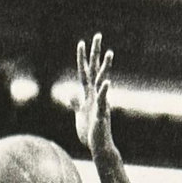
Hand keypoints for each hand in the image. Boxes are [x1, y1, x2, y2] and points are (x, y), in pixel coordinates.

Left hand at [74, 33, 115, 159]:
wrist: (99, 146)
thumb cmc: (91, 132)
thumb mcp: (80, 115)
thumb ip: (77, 103)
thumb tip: (71, 95)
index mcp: (89, 94)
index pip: (85, 72)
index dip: (82, 58)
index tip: (81, 43)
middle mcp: (95, 94)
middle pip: (95, 70)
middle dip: (96, 53)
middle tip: (98, 35)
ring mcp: (100, 102)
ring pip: (102, 81)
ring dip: (106, 67)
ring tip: (110, 53)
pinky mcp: (102, 113)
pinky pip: (104, 100)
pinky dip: (104, 92)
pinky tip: (106, 82)